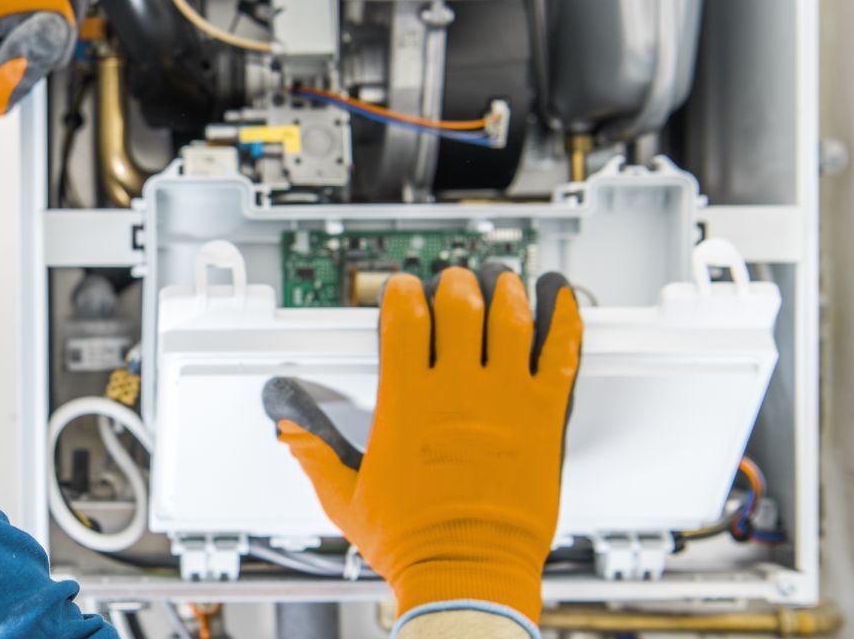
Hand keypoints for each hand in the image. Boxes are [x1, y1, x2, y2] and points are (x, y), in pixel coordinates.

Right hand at [263, 266, 581, 623]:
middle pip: (459, 306)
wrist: (467, 574)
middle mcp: (457, 391)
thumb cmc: (412, 542)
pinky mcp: (543, 418)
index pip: (404, 319)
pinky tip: (562, 300)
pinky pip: (561, 355)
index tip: (403, 289)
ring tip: (503, 281)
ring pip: (510, 319)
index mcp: (407, 401)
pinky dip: (564, 322)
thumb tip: (289, 428)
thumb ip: (315, 453)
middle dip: (455, 284)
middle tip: (455, 282)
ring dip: (507, 291)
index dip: (402, 293)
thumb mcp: (345, 497)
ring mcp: (505, 400)